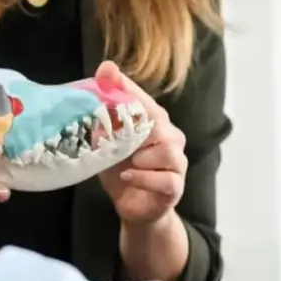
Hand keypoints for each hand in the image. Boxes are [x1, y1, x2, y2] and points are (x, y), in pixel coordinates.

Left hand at [95, 62, 186, 226]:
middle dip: (133, 128)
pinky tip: (127, 177)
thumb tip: (103, 73)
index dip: (126, 86)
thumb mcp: (107, 142)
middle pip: (158, 122)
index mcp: (155, 123)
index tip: (108, 72)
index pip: (143, 99)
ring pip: (166, 151)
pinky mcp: (176, 186)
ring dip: (140, 158)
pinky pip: (166, 178)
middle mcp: (171, 138)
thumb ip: (106, 113)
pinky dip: (144, 178)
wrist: (134, 208)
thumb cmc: (123, 171)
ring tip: (125, 164)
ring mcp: (177, 162)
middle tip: (112, 138)